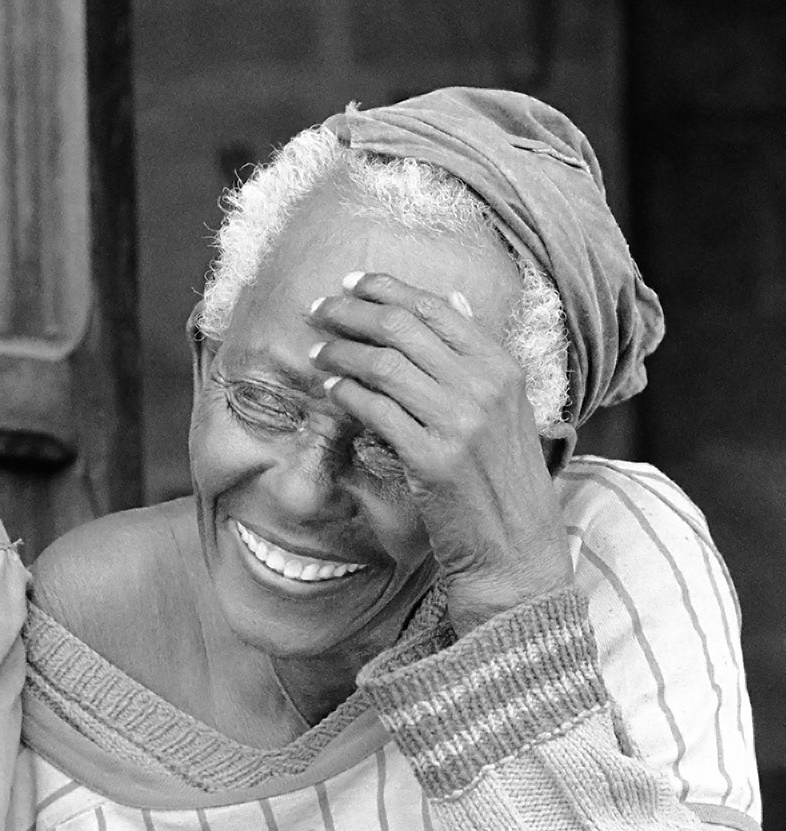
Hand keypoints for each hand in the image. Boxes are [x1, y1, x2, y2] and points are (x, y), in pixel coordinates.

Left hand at [307, 271, 570, 633]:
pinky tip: (330, 390)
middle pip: (400, 329)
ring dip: (339, 352)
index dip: (386, 289)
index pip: (435, 308)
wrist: (515, 548)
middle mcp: (484, 387)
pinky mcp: (431, 458)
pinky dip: (345, 394)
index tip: (351, 283)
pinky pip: (374, 410)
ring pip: (381, 365)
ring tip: (315, 351)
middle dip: (350, 313)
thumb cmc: (501, 476)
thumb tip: (454, 297)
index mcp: (502, 367)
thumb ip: (477, 352)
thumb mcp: (506, 406)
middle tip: (317, 310)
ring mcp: (459, 422)